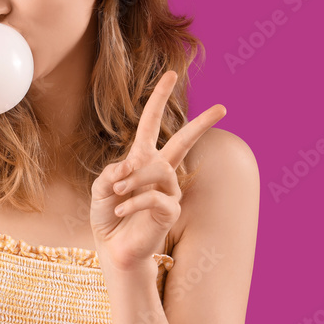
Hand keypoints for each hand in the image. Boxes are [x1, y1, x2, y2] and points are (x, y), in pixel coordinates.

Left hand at [89, 70, 226, 277]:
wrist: (113, 248)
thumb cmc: (107, 217)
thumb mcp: (100, 189)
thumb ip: (111, 173)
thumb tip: (130, 168)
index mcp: (141, 160)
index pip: (151, 125)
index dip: (159, 99)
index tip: (171, 74)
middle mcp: (160, 172)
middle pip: (183, 142)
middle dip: (201, 124)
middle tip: (223, 107)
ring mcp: (168, 191)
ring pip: (159, 170)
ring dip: (133, 181)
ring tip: (116, 195)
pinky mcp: (170, 210)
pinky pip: (155, 196)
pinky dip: (133, 200)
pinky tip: (120, 209)